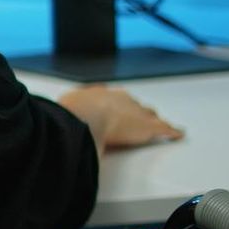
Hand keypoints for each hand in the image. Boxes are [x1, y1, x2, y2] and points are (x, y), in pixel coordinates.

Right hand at [57, 85, 183, 149]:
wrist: (86, 115)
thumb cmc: (71, 113)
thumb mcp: (63, 111)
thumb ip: (63, 116)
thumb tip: (50, 124)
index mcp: (100, 94)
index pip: (112, 99)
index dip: (115, 107)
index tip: (115, 112)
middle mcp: (121, 99)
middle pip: (133, 105)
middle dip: (136, 112)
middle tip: (136, 120)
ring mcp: (136, 112)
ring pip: (149, 115)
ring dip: (153, 120)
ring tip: (158, 125)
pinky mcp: (150, 127)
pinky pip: (166, 129)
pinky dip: (172, 132)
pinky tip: (177, 134)